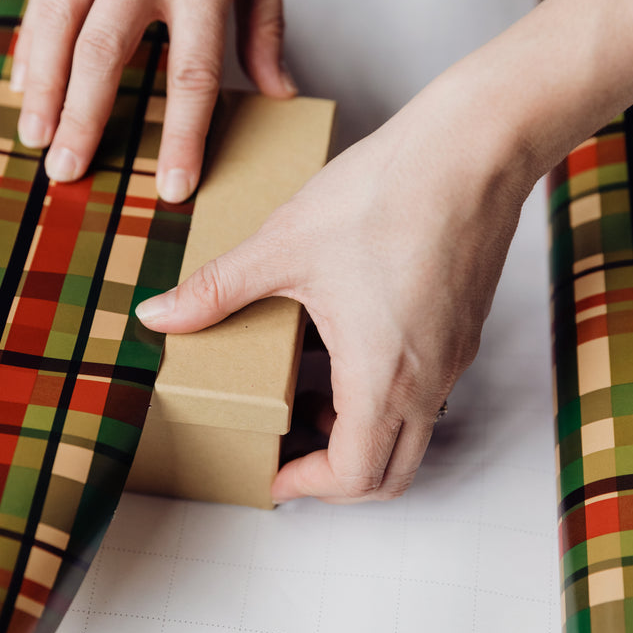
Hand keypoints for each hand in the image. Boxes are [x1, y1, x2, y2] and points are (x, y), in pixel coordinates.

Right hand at [12, 0, 296, 200]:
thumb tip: (280, 93)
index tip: (172, 187)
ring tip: (32, 136)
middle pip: (106, 51)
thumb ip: (265, 27)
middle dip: (82, 115)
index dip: (181, 135)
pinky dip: (30, 42)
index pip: (192, 73)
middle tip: (66, 170)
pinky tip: (23, 84)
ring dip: (40, 84)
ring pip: (57, 20)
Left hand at [135, 80, 536, 502]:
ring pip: (410, 432)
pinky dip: (383, 395)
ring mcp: (453, 355)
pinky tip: (342, 344)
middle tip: (288, 451)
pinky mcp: (462, 327)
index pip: (354, 475)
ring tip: (306, 396)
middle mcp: (429, 380)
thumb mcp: (283, 247)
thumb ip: (216, 291)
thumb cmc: (388, 195)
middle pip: (391, 471)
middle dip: (335, 475)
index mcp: (382, 377)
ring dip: (359, 433)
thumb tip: (158, 315)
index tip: (272, 476)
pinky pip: (425, 390)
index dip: (307, 486)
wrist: (474, 147)